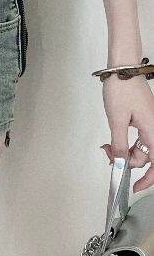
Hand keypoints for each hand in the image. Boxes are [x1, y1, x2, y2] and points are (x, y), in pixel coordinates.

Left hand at [100, 74, 153, 192]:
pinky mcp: (143, 117)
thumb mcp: (116, 120)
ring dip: (123, 150)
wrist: (122, 69)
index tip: (134, 187)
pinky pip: (137, 136)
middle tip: (108, 155)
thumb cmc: (121, 91)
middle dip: (127, 160)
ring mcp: (150, 123)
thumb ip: (119, 144)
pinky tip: (112, 138)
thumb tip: (120, 163)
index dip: (148, 179)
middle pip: (146, 156)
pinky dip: (124, 140)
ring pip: (140, 146)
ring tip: (106, 146)